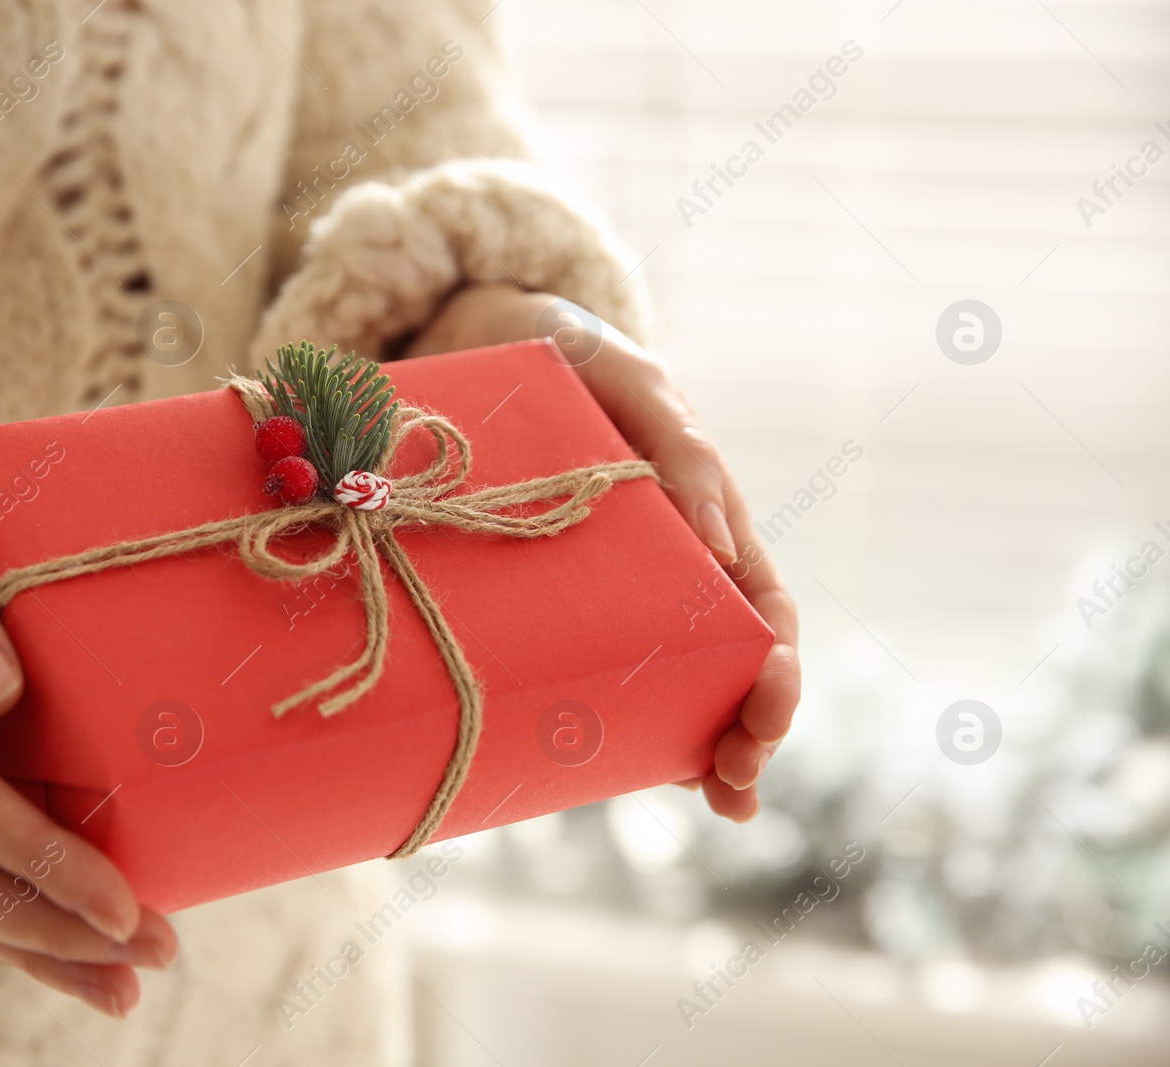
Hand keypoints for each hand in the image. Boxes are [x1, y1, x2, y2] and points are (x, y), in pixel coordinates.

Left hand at [406, 284, 799, 820]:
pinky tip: (636, 770)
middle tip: (738, 783)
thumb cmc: (574, 358)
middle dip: (751, 728)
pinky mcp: (560, 606)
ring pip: (675, 686)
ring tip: (715, 796)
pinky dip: (624, 729)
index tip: (770, 701)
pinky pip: (597, 676)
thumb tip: (720, 545)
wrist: (487, 345)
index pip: (762, 608)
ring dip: (705, 747)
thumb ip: (680, 450)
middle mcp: (672, 573)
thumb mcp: (633, 385)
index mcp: (707, 524)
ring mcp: (618, 597)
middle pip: (730, 666)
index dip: (777, 663)